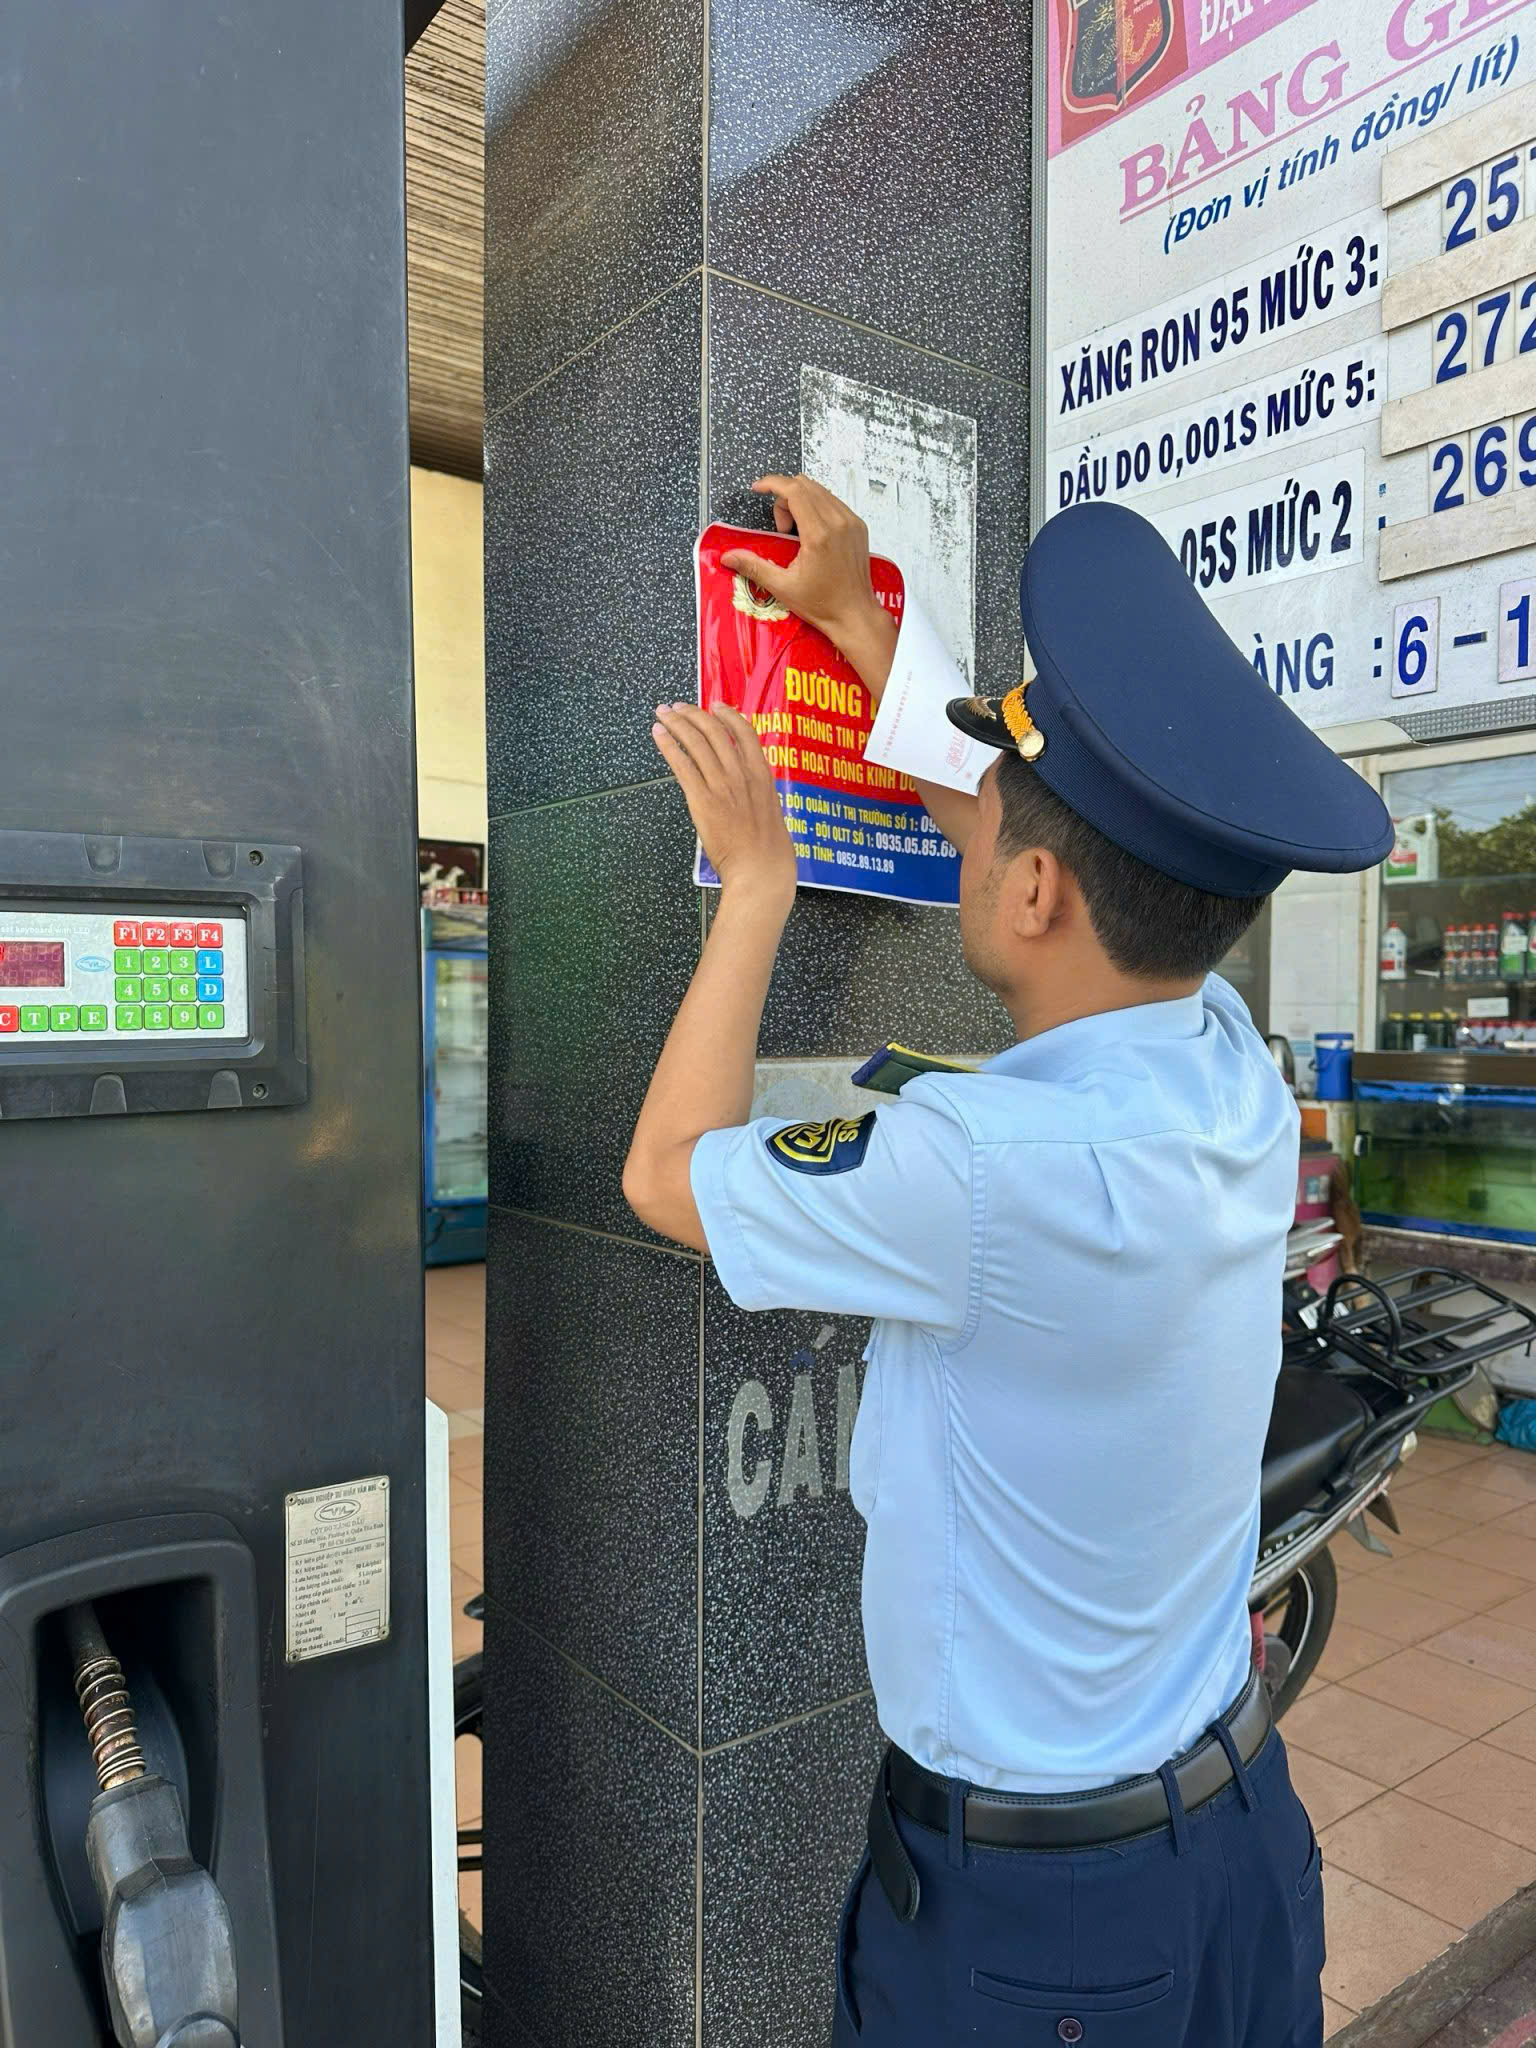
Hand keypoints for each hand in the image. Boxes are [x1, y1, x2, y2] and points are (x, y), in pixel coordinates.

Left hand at [653, 702, 797, 911]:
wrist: (760, 869)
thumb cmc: (769, 851)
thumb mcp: (771, 811)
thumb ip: (757, 793)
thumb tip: (747, 789)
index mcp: (762, 774)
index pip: (744, 731)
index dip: (727, 714)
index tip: (715, 705)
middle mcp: (741, 773)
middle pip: (714, 731)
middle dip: (693, 714)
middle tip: (678, 707)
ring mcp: (722, 784)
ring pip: (696, 741)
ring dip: (676, 723)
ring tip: (664, 713)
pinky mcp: (702, 799)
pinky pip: (682, 764)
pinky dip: (668, 746)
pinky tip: (659, 735)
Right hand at [721, 475, 895, 670]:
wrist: (854, 615)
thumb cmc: (822, 604)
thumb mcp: (782, 587)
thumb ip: (753, 566)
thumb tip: (728, 557)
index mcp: (819, 535)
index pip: (794, 490)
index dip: (772, 483)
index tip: (757, 489)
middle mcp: (838, 522)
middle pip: (804, 486)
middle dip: (784, 498)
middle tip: (780, 530)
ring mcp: (851, 522)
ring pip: (819, 490)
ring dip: (800, 501)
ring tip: (795, 534)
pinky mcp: (858, 525)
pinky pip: (833, 501)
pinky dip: (816, 507)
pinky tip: (811, 532)